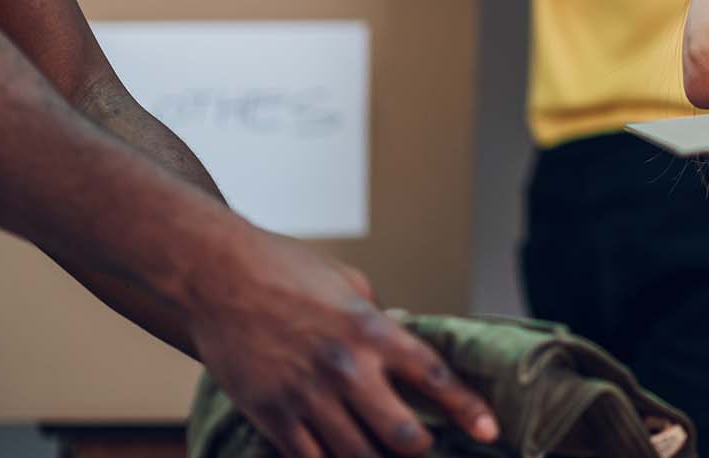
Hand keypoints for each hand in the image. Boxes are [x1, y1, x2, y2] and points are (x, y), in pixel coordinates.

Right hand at [184, 226, 497, 457]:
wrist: (218, 275)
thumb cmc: (286, 269)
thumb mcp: (349, 284)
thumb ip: (378, 318)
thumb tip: (402, 337)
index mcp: (372, 331)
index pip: (434, 377)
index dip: (467, 409)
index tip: (490, 430)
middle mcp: (346, 368)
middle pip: (401, 434)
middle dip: (421, 448)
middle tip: (426, 446)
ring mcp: (307, 396)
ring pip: (356, 456)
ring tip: (384, 454)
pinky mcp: (271, 414)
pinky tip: (338, 456)